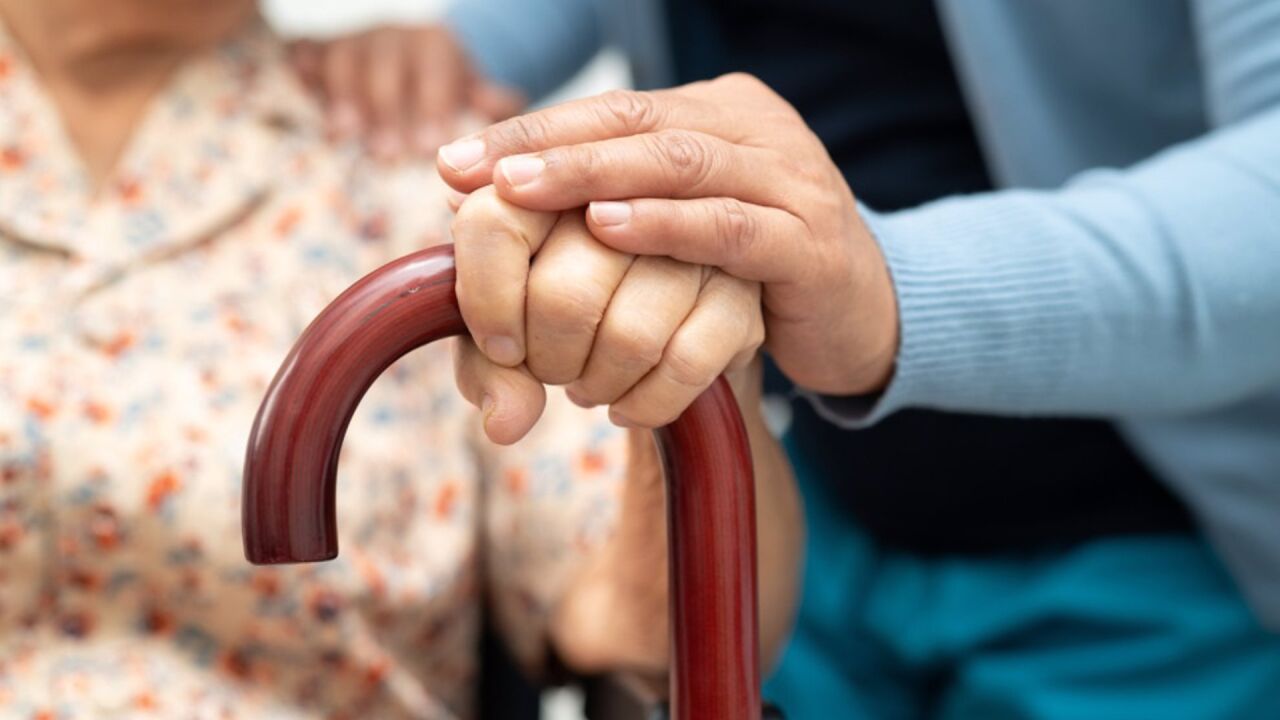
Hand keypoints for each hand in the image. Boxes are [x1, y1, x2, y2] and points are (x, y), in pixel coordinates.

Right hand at [290, 25, 524, 160]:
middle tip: (387, 155)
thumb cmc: (451, 95)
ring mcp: (358, 41)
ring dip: (343, 96)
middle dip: (386, 110)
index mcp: (436, 47)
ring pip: (346, 58)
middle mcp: (395, 38)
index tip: (426, 148)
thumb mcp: (477, 96)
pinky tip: (298, 83)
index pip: (433, 72)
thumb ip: (491, 102)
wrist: (419, 61)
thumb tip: (502, 101)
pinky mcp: (325, 50)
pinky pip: (309, 51)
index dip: (428, 107)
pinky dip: (302, 65)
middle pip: (386, 68)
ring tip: (343, 135)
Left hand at [436, 73, 898, 395]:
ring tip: (520, 191)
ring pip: (682, 163)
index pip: (616, 109)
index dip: (534, 131)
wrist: (864, 314)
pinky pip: (731, 227)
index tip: (456, 163)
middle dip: (548, 147)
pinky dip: (667, 225)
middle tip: (473, 171)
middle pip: (641, 123)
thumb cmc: (756, 271)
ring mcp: (791, 180)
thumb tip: (504, 200)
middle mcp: (758, 131)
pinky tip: (609, 228)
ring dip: (594, 175)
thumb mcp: (686, 223)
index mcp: (722, 114)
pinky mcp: (811, 242)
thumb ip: (620, 201)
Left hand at [449, 189, 799, 677]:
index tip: (497, 344)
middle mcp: (645, 170)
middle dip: (548, 355)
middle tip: (551, 368)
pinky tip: (628, 405)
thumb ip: (493, 362)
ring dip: (598, 380)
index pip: (497, 217)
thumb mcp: (529, 319)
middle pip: (563, 291)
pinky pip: (687, 363)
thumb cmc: (600, 303)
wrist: (709, 315)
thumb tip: (505, 422)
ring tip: (588, 384)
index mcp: (573, 151)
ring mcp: (713, 219)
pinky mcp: (765, 276)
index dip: (485, 294)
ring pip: (629, 334)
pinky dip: (647, 400)